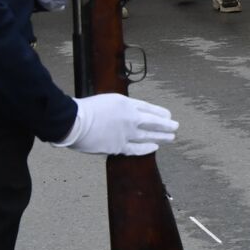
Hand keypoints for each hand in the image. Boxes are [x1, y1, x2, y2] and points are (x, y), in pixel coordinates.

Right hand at [52, 94, 178, 155]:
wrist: (74, 121)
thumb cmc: (85, 109)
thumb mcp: (107, 100)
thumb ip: (121, 108)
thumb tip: (128, 113)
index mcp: (127, 104)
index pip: (149, 108)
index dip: (160, 112)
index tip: (168, 115)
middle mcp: (130, 118)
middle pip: (153, 121)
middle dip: (166, 125)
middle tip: (175, 126)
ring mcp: (126, 133)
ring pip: (149, 135)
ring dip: (161, 136)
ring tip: (171, 137)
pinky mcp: (118, 146)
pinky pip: (136, 149)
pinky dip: (146, 148)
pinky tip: (154, 147)